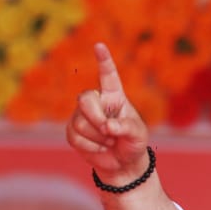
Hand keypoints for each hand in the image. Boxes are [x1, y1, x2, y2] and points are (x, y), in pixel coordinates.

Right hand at [65, 43, 151, 183]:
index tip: (99, 46)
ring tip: (109, 141)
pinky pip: (74, 136)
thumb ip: (127, 127)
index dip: (104, 61)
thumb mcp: (138, 135)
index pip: (108, 75)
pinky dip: (90, 147)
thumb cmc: (133, 143)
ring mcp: (82, 115)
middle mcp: (97, 101)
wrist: (122, 163)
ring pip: (80, 122)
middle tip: (109, 132)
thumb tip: (108, 127)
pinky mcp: (73, 131)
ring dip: (97, 137)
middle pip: (85, 99)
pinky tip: (100, 148)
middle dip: (96, 118)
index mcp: (115, 96)